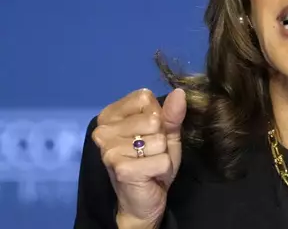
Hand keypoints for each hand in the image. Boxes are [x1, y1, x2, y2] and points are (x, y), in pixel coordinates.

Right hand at [92, 88, 186, 228]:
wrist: (143, 200)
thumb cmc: (152, 162)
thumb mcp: (166, 134)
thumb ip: (171, 114)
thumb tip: (179, 92)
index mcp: (110, 115)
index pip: (144, 97)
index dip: (157, 116)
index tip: (149, 133)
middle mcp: (103, 130)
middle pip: (153, 119)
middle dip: (161, 139)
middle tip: (150, 153)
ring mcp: (109, 149)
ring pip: (158, 140)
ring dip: (161, 155)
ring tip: (149, 164)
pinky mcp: (121, 168)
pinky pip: (161, 160)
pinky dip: (162, 169)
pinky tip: (150, 175)